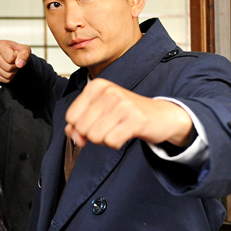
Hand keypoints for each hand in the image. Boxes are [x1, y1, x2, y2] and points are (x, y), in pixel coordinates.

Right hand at [0, 40, 31, 82]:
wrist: (12, 55)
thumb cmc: (17, 51)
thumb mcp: (25, 49)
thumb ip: (24, 54)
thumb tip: (19, 64)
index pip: (11, 58)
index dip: (17, 59)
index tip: (17, 56)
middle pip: (8, 67)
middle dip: (15, 67)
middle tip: (15, 63)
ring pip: (6, 75)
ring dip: (12, 73)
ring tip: (11, 66)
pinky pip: (1, 79)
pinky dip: (7, 77)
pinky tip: (7, 70)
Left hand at [65, 78, 193, 149]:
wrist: (160, 115)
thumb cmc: (126, 113)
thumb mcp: (99, 112)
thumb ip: (78, 123)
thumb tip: (72, 134)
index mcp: (96, 86)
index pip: (71, 117)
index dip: (78, 128)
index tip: (94, 124)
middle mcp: (108, 92)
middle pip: (82, 128)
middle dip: (92, 134)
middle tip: (109, 127)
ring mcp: (123, 104)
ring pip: (95, 136)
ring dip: (105, 139)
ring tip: (118, 129)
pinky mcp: (135, 119)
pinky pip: (111, 142)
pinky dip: (116, 143)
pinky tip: (125, 134)